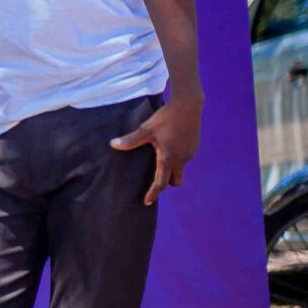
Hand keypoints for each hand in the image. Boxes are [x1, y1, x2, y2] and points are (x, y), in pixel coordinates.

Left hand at [111, 90, 203, 205]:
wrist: (188, 105)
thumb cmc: (166, 118)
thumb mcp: (146, 129)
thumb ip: (131, 140)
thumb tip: (113, 144)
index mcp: (169, 158)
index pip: (161, 183)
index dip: (153, 194)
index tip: (147, 202)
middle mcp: (182, 159)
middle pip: (174, 180)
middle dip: (165, 183)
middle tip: (153, 181)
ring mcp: (190, 153)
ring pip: (180, 169)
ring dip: (171, 170)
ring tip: (160, 163)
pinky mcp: (194, 146)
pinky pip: (185, 159)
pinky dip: (177, 160)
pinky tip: (169, 149)